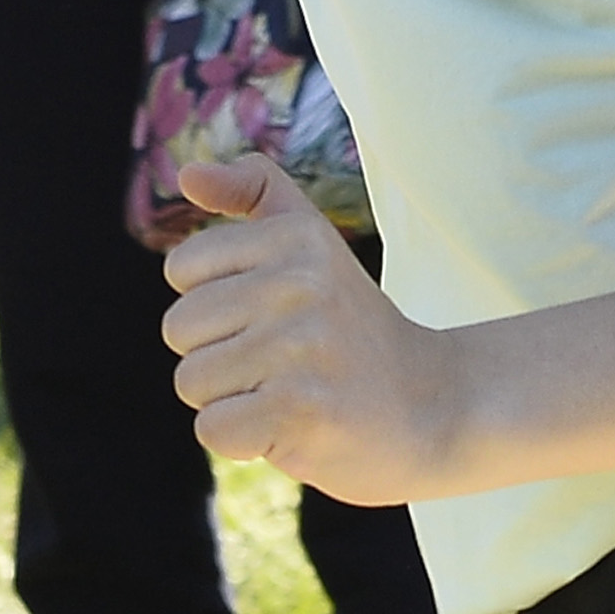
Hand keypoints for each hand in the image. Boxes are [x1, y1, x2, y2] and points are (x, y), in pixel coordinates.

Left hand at [162, 159, 452, 505]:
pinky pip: (212, 429)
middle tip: (282, 362)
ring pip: (192, 381)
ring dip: (231, 399)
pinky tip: (291, 428)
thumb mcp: (314, 240)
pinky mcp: (297, 412)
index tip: (271, 315)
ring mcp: (299, 349)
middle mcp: (298, 284)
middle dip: (218, 355)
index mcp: (295, 236)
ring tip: (288, 392)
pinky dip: (242, 441)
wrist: (435, 406)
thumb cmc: (354, 326)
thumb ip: (253, 191)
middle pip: (179, 328)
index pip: (182, 269)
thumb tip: (187, 172)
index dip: (216, 303)